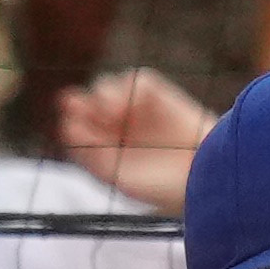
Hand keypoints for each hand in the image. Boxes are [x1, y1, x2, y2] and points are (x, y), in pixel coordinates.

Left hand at [53, 68, 215, 215]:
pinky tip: (127, 106)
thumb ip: (91, 154)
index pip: (79, 130)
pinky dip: (128, 88)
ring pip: (109, 88)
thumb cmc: (161, 187)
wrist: (203, 176)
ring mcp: (139, 111)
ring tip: (109, 112)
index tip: (67, 124)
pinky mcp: (160, 96)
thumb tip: (66, 125)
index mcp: (107, 152)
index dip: (71, 123)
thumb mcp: (117, 177)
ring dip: (102, 95)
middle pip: (89, 105)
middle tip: (72, 103)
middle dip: (77, 102)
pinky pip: (137, 81)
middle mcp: (120, 129)